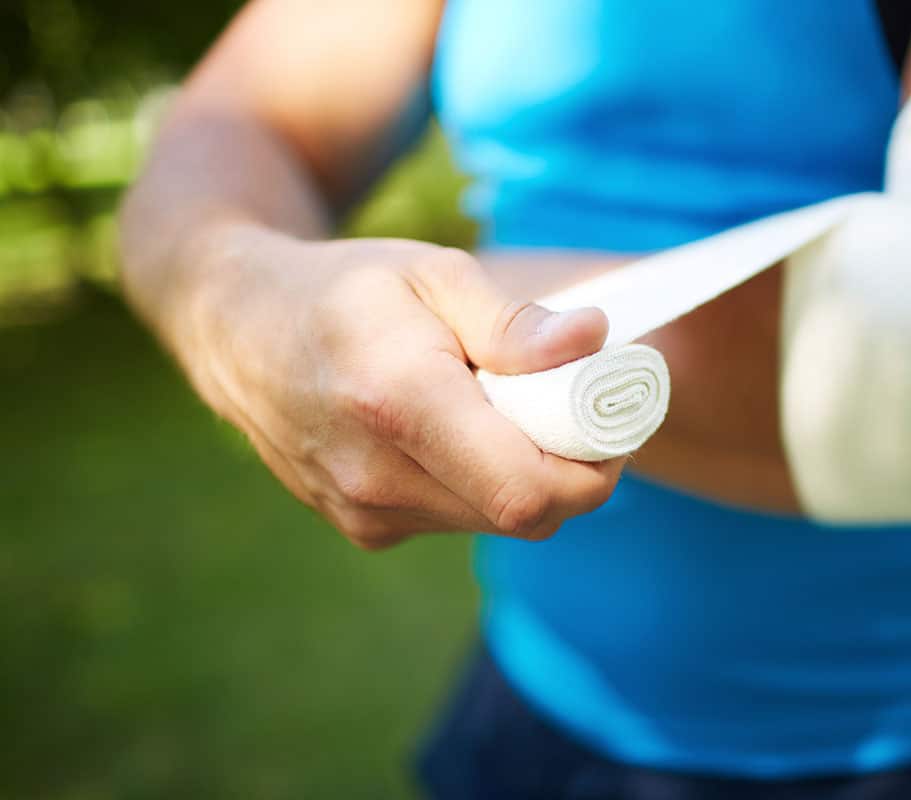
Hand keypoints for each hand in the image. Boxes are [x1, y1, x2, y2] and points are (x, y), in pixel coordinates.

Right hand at [179, 225, 623, 548]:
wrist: (236, 327)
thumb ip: (514, 321)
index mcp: (400, 403)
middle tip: (574, 409)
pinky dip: (481, 484)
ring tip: (509, 410)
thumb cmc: (346, 288)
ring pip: (493, 521)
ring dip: (525, 476)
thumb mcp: (434, 273)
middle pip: (526, 515)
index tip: (610, 421)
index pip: (531, 490)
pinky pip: (455, 519)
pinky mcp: (362, 528)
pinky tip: (461, 434)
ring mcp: (364, 512)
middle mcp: (377, 476)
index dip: (594, 468)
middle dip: (571, 470)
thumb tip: (594, 342)